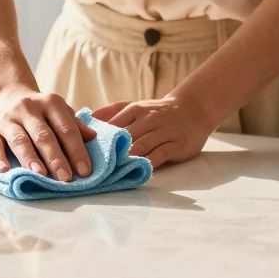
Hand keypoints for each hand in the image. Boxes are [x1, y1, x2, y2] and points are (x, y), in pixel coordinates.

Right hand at [0, 88, 96, 180]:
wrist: (5, 96)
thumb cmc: (40, 112)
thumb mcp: (58, 112)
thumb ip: (75, 125)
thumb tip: (93, 137)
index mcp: (50, 102)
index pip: (66, 128)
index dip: (76, 150)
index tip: (85, 171)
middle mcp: (28, 107)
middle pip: (43, 135)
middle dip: (55, 157)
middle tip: (65, 178)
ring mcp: (7, 118)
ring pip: (20, 140)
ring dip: (30, 158)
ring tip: (40, 175)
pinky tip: (5, 171)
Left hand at [91, 93, 217, 167]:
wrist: (193, 109)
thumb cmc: (158, 111)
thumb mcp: (135, 106)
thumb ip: (111, 111)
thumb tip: (85, 118)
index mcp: (135, 109)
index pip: (112, 124)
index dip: (98, 139)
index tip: (85, 152)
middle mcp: (148, 119)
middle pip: (125, 137)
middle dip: (109, 152)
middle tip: (94, 167)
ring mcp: (164, 131)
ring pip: (141, 146)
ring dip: (126, 159)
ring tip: (111, 171)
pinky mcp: (176, 144)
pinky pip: (159, 155)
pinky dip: (147, 164)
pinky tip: (137, 171)